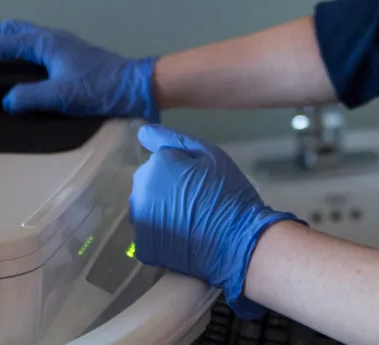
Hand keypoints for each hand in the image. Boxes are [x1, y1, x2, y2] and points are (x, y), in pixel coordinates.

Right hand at [0, 20, 158, 121]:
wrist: (136, 85)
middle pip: (6, 31)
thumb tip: (6, 99)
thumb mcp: (66, 96)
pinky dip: (7, 52)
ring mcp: (58, 44)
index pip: (1, 43)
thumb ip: (33, 97)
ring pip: (17, 35)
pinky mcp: (64, 54)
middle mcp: (50, 38)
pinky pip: (27, 45)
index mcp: (47, 43)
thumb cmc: (104, 89)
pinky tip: (5, 69)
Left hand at [131, 124, 300, 317]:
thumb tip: (143, 131)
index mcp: (155, 166)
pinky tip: (184, 236)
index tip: (201, 180)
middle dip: (168, 187)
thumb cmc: (228, 192)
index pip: (160, 159)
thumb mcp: (209, 155)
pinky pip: (149, 233)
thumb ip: (173, 140)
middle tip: (198, 199)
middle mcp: (139, 192)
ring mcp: (140, 222)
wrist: (238, 241)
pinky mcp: (143, 247)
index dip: (182, 169)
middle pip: (150, 183)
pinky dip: (162, 233)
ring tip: (191, 219)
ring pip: (147, 207)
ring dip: (162, 209)